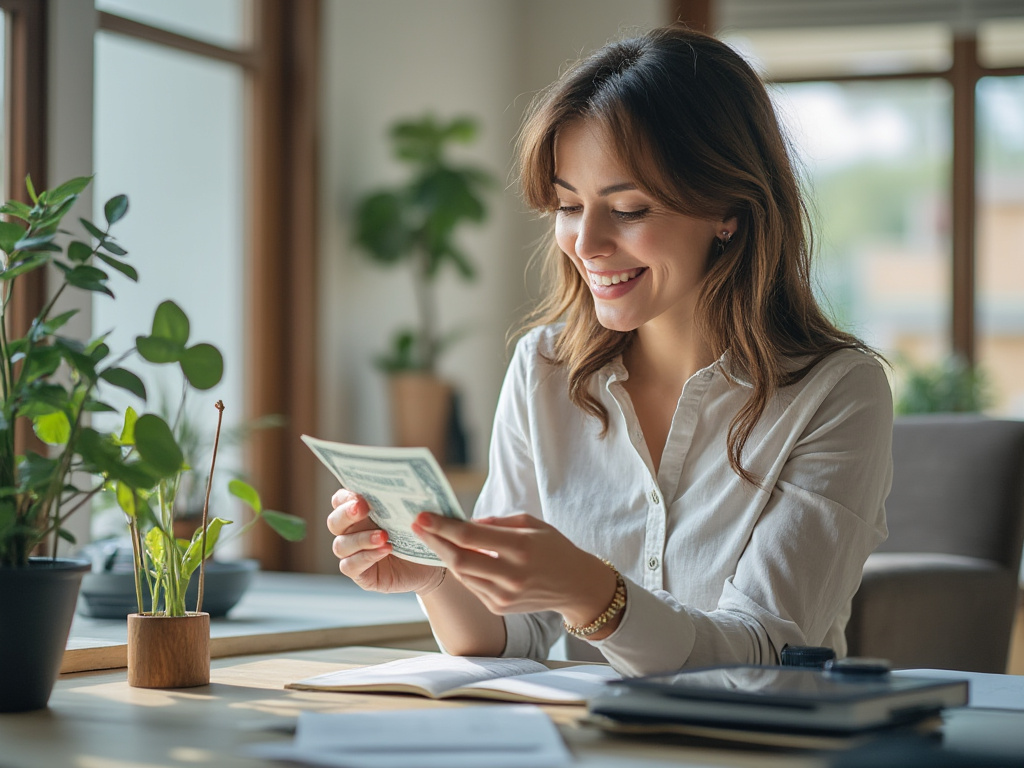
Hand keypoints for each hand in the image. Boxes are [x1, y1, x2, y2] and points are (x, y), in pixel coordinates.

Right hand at [327, 489, 441, 593]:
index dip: (345, 497)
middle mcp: (352, 532)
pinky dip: (366, 557)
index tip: (361, 495)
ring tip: (384, 536)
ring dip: (361, 539)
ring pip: (341, 545)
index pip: (340, 501)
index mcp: (360, 513)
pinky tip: (386, 550)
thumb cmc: (419, 535)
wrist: (430, 566)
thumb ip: (400, 500)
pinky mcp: (360, 573)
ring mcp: (354, 554)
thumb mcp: (412, 514)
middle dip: (346, 514)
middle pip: (334, 521)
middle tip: (363, 508)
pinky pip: (350, 566)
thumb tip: (403, 484)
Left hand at [410, 512, 615, 625]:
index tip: (422, 516)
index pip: (470, 538)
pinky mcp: (499, 607)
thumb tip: (466, 524)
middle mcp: (511, 576)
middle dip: (434, 541)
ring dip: (444, 556)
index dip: (442, 527)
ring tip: (432, 538)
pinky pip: (472, 585)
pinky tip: (455, 555)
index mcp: (520, 549)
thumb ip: (497, 523)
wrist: (576, 586)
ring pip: (462, 574)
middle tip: (417, 525)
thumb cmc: (555, 548)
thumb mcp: (532, 524)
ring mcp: (504, 596)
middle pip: (459, 559)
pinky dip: (462, 569)